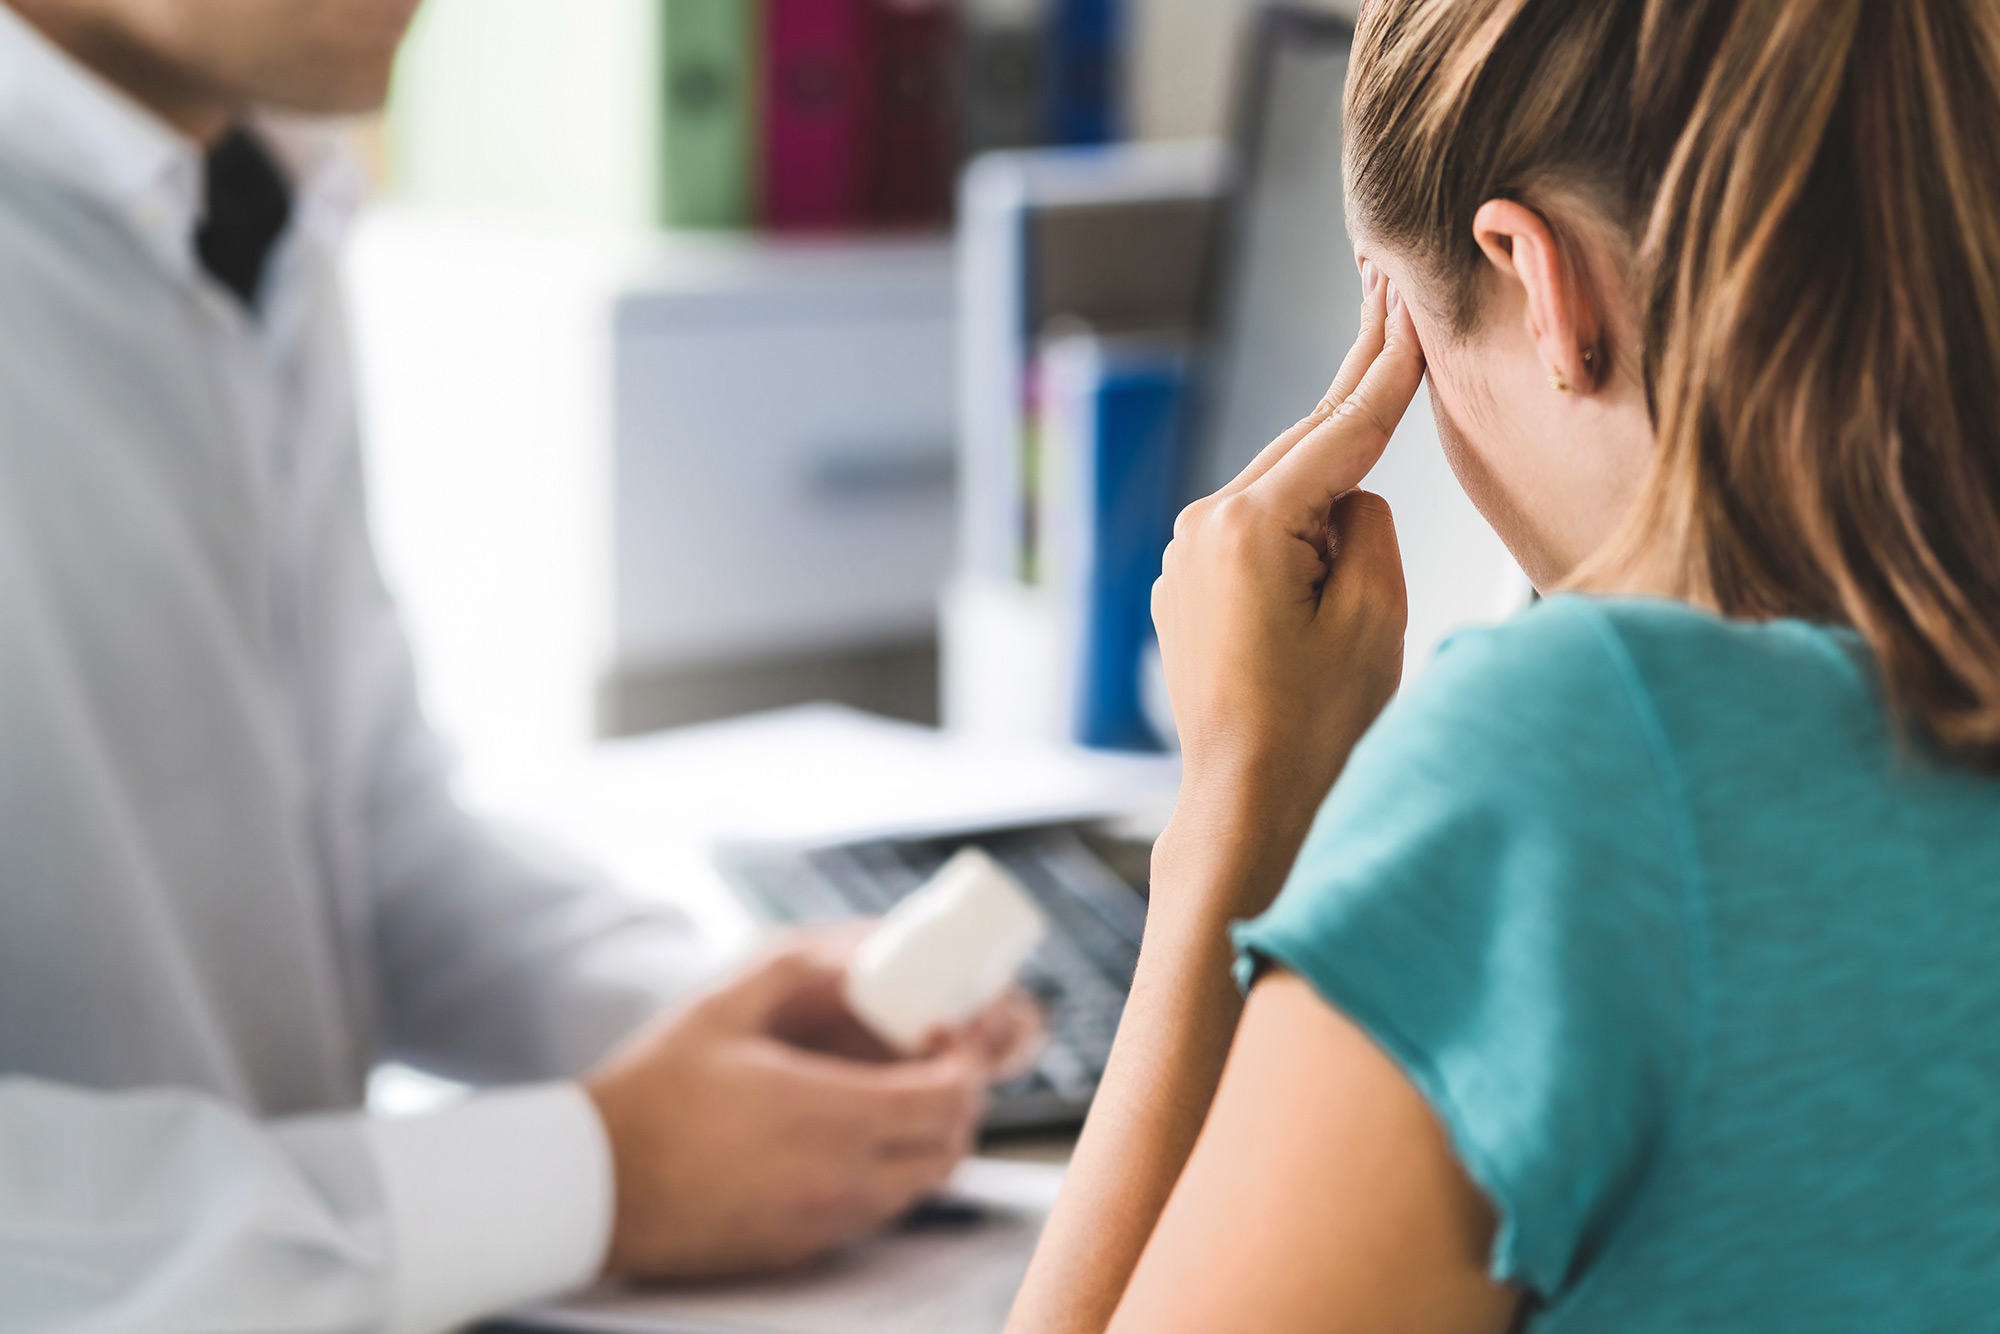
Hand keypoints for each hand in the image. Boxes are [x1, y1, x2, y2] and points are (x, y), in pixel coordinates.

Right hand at [585, 926, 1040, 1277]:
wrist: (595, 1184)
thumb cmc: (652, 1095)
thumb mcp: (722, 1007)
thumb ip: (797, 969)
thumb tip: (854, 956)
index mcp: (830, 1116)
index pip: (947, 1099)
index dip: (965, 1062)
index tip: (947, 1035)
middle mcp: (841, 1178)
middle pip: (949, 1148)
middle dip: (958, 1102)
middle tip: (933, 1064)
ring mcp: (825, 1222)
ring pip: (919, 1186)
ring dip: (926, 1140)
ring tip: (893, 1097)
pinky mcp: (802, 1248)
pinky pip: (876, 1213)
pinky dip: (888, 1175)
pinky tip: (847, 1139)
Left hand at [1150, 266, 1423, 908]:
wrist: (1245, 801)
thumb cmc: (1314, 726)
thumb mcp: (1375, 616)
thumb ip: (1369, 525)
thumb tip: (1349, 497)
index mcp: (1251, 524)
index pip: (1343, 432)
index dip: (1387, 371)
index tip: (1407, 310)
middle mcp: (1203, 526)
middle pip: (1302, 446)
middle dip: (1354, 391)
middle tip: (1385, 303)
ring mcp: (1184, 557)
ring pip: (1278, 490)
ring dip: (1327, 479)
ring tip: (1373, 444)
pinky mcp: (1184, 587)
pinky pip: (1253, 533)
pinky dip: (1294, 525)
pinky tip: (1327, 536)